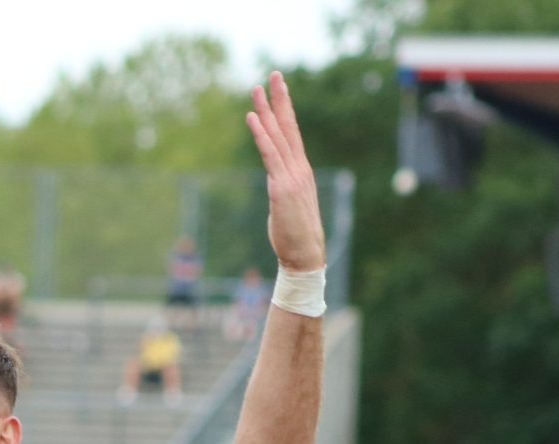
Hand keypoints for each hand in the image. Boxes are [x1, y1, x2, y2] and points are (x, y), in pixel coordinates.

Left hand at [245, 72, 325, 272]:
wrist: (305, 255)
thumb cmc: (296, 234)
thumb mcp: (289, 205)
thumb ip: (283, 189)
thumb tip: (276, 184)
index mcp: (301, 171)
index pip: (293, 134)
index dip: (286, 111)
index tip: (280, 90)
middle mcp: (299, 168)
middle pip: (288, 127)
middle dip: (280, 100)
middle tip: (274, 75)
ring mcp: (291, 176)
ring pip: (277, 136)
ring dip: (266, 110)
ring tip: (257, 89)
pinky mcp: (281, 188)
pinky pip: (269, 155)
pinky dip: (261, 135)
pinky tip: (252, 118)